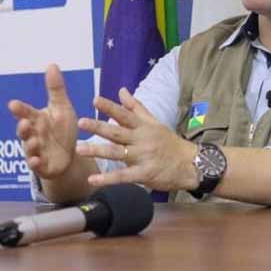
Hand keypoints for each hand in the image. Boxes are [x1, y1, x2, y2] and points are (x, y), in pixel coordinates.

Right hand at [8, 64, 78, 178]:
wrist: (70, 155)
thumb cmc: (62, 128)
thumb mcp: (62, 107)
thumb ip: (56, 89)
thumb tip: (52, 64)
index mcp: (37, 119)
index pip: (27, 112)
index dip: (20, 109)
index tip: (13, 104)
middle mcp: (33, 134)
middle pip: (25, 131)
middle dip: (23, 127)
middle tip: (25, 123)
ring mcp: (36, 150)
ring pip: (30, 148)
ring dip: (30, 144)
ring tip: (34, 141)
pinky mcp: (42, 165)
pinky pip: (37, 165)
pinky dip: (35, 163)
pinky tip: (36, 160)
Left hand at [75, 88, 197, 191]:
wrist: (191, 164)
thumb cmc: (170, 143)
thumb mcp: (154, 123)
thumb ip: (136, 107)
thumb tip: (121, 90)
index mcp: (144, 127)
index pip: (125, 115)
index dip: (110, 108)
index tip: (95, 100)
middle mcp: (142, 140)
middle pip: (118, 132)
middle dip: (99, 127)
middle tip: (80, 122)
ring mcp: (143, 157)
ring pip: (118, 153)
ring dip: (98, 151)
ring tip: (79, 149)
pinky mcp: (145, 174)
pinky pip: (124, 176)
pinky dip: (109, 178)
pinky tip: (93, 180)